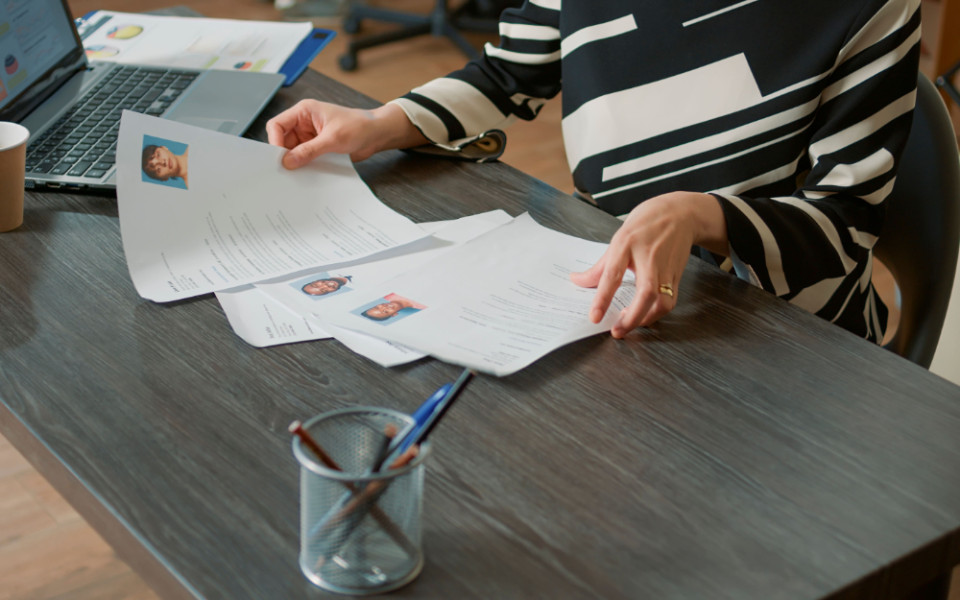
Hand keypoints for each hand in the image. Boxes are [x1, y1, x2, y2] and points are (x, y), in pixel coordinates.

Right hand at [265, 100, 426, 168]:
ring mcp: (310, 136)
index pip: (277, 125)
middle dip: (283, 154)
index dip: (274, 141)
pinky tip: (306, 174)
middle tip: (285, 171)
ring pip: (292, 151)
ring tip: (296, 174)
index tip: (279, 158)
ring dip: (294, 162)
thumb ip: (309, 150)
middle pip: (282, 140)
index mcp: (304, 112)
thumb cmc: (359, 127)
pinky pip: (304, 158)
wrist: (377, 135)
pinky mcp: (317, 148)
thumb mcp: (333, 139)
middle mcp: (303, 123)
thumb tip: (288, 161)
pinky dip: (304, 166)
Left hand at [571, 192, 726, 337]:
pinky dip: (656, 313)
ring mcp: (666, 268)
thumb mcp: (618, 240)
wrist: (681, 214)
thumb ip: (599, 266)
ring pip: (662, 301)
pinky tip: (644, 316)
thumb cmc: (646, 224)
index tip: (594, 317)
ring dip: (646, 318)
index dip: (602, 298)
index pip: (612, 275)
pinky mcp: (677, 276)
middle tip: (617, 331)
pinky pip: (669, 301)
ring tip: (628, 324)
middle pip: (645, 293)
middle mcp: (649, 257)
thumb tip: (576, 281)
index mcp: (627, 244)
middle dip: (632, 317)